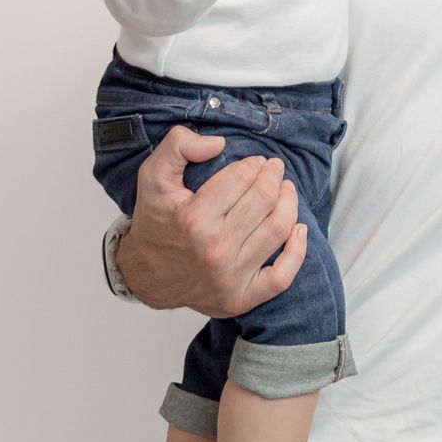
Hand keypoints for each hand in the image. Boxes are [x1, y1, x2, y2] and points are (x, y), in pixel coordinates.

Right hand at [116, 125, 309, 315]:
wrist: (143, 275)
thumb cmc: (154, 222)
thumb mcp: (152, 176)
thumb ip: (178, 146)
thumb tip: (218, 143)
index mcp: (193, 218)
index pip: (243, 177)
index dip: (254, 163)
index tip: (255, 162)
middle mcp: (213, 249)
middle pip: (264, 199)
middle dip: (274, 176)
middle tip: (273, 169)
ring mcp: (229, 277)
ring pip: (278, 229)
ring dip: (290, 202)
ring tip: (286, 190)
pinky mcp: (240, 299)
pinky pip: (282, 277)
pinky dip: (297, 251)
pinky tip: (299, 230)